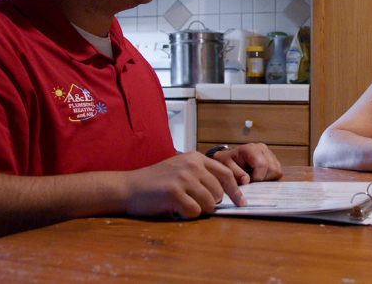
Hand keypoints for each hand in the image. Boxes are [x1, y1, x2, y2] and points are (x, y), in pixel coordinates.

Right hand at [124, 151, 246, 218]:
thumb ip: (202, 174)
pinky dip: (189, 214)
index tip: (242, 202)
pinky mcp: (174, 192)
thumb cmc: (157, 181)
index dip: (236, 190)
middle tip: (197, 203)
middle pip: (219, 191)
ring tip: (185, 204)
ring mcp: (183, 178)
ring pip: (210, 203)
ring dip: (200, 209)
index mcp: (196, 158)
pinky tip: (177, 209)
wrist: (129, 187)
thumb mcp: (181, 168)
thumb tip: (227, 191)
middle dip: (213, 203)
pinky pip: (195, 211)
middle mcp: (192, 165)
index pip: (226, 174)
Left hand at [212, 143, 282, 183]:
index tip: (248, 183)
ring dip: (267, 179)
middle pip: (272, 169)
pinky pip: (278, 172)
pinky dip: (270, 178)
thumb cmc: (227, 163)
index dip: (257, 178)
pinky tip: (260, 177)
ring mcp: (269, 153)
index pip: (262, 165)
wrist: (229, 159)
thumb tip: (247, 180)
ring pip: (277, 171)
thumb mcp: (226, 168)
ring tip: (255, 179)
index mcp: (250, 148)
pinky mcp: (273, 159)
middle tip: (251, 181)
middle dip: (262, 179)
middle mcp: (262, 148)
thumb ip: (236, 174)